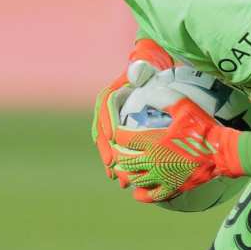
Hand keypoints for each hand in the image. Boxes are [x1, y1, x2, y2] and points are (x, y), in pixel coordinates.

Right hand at [91, 39, 173, 178]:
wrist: (149, 81)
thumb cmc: (148, 75)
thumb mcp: (145, 71)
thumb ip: (140, 70)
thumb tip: (136, 70)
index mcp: (110, 96)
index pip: (105, 108)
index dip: (107, 122)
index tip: (112, 137)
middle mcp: (106, 111)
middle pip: (101, 130)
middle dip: (106, 149)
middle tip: (111, 164)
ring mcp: (110, 124)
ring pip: (105, 144)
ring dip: (110, 161)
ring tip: (116, 177)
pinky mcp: (116, 135)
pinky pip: (113, 150)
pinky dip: (116, 164)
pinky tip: (120, 179)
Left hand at [113, 98, 244, 202]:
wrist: (221, 152)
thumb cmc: (203, 128)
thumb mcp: (184, 106)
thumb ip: (163, 98)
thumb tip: (147, 92)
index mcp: (153, 141)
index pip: (124, 139)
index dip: (117, 134)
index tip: (117, 132)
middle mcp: (153, 161)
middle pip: (124, 160)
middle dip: (117, 155)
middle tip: (116, 150)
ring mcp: (162, 177)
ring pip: (134, 179)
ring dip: (126, 174)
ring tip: (123, 169)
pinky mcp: (172, 188)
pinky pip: (151, 196)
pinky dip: (141, 195)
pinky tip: (137, 192)